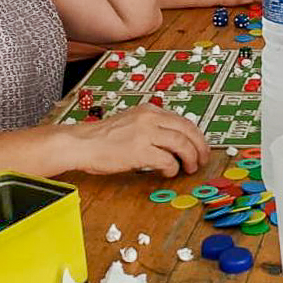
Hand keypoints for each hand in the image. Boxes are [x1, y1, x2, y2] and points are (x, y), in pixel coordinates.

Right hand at [67, 104, 207, 176]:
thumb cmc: (102, 138)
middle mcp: (150, 118)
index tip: (200, 147)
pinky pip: (167, 160)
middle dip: (200, 147)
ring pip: (182, 144)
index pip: (184, 121)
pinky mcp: (139, 151)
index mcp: (149, 110)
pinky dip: (172, 168)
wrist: (81, 143)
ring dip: (190, 158)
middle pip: (188, 130)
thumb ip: (152, 126)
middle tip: (202, 160)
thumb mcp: (131, 122)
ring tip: (189, 168)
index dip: (196, 136)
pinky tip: (168, 172)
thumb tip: (174, 141)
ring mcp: (145, 134)